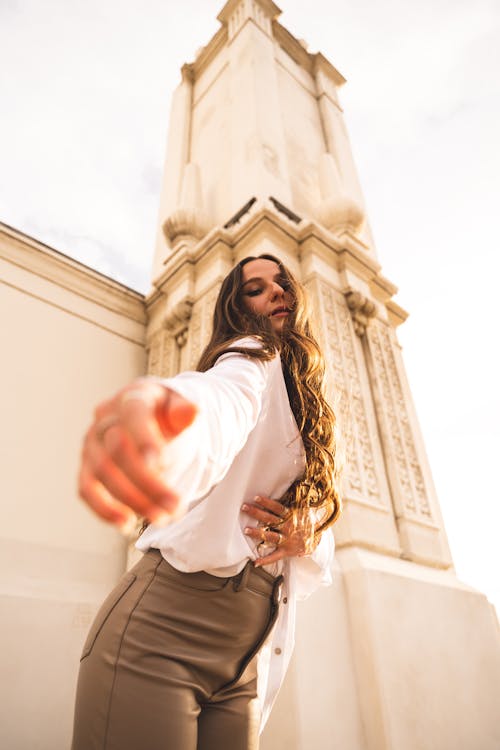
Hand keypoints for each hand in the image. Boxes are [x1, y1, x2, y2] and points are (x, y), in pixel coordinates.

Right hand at [78, 380, 196, 530]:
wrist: (153, 422)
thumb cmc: (168, 415)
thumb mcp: (181, 408)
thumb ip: (184, 411)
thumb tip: (191, 412)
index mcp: (133, 397)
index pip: (134, 413)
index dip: (145, 438)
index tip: (163, 464)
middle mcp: (106, 419)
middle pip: (117, 450)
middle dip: (147, 482)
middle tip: (175, 505)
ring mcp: (92, 443)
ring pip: (101, 474)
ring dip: (131, 500)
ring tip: (162, 518)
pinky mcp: (87, 467)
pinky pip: (86, 489)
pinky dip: (104, 510)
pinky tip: (128, 525)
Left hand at [242, 495, 318, 566]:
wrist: (318, 538)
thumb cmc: (307, 522)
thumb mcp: (303, 510)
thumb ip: (294, 503)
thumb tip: (292, 486)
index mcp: (291, 516)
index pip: (277, 507)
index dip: (267, 502)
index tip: (256, 497)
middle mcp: (288, 527)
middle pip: (270, 519)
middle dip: (256, 513)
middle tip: (244, 507)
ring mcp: (287, 539)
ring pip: (270, 536)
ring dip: (258, 533)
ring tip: (246, 530)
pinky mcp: (287, 551)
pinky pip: (275, 556)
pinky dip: (265, 560)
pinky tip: (256, 562)